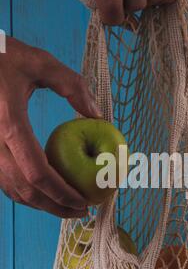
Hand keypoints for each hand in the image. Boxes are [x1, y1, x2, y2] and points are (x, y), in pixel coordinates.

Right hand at [0, 37, 98, 216]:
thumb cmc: (2, 56)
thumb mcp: (40, 62)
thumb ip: (71, 85)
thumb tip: (97, 115)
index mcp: (9, 123)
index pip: (37, 171)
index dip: (61, 193)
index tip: (84, 201)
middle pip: (25, 189)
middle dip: (55, 207)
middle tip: (82, 211)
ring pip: (12, 190)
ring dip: (41, 205)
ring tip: (68, 208)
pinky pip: (4, 182)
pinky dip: (25, 194)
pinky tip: (45, 194)